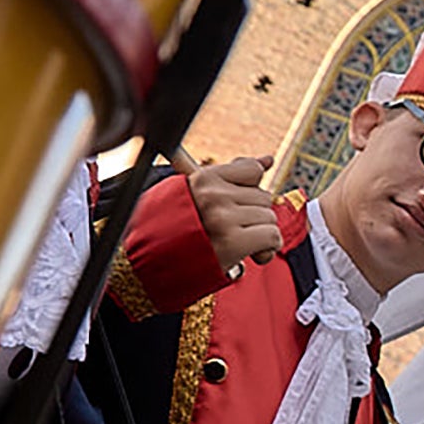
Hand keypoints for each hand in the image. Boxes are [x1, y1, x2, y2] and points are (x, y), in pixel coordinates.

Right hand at [185, 157, 278, 273]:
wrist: (151, 264)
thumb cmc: (177, 231)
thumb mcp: (198, 195)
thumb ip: (233, 175)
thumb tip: (269, 159)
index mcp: (202, 178)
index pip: (253, 170)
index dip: (250, 192)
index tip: (237, 207)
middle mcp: (212, 195)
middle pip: (264, 198)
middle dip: (254, 217)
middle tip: (230, 231)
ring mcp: (222, 218)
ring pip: (270, 218)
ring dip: (260, 235)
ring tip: (235, 243)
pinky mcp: (232, 241)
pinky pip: (273, 237)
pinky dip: (266, 250)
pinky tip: (248, 254)